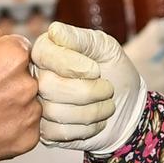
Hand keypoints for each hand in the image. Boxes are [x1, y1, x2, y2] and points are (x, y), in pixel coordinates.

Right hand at [0, 24, 39, 162]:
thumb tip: (3, 38)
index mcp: (16, 55)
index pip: (20, 49)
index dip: (0, 57)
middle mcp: (29, 83)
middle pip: (26, 77)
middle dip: (8, 81)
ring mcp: (30, 113)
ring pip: (27, 103)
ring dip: (12, 105)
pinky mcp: (27, 138)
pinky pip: (26, 129)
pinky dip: (11, 128)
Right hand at [30, 22, 146, 153]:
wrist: (127, 108)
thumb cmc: (115, 71)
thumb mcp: (105, 48)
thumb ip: (81, 38)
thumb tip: (54, 30)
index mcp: (46, 51)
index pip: (43, 53)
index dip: (70, 64)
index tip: (96, 70)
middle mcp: (36, 77)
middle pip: (47, 85)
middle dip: (86, 90)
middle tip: (107, 88)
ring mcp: (38, 105)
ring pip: (53, 111)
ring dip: (91, 111)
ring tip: (106, 105)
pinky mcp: (45, 131)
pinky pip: (57, 132)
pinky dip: (85, 128)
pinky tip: (95, 122)